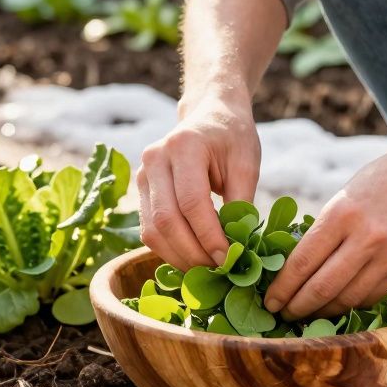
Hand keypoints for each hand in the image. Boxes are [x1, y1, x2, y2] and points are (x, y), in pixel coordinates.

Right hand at [138, 93, 260, 270]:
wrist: (209, 116)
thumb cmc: (232, 138)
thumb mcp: (246, 164)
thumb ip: (241, 204)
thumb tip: (235, 250)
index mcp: (183, 145)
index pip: (191, 202)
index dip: (209, 236)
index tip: (229, 258)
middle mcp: (154, 158)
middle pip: (166, 219)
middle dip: (193, 253)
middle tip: (219, 270)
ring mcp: (142, 175)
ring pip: (152, 230)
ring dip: (179, 257)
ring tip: (206, 270)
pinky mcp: (140, 191)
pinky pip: (148, 230)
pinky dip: (170, 250)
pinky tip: (192, 258)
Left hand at [264, 140, 386, 319]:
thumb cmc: (382, 180)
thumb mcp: (345, 194)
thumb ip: (325, 229)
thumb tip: (295, 268)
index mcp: (342, 213)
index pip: (303, 262)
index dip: (282, 288)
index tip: (269, 300)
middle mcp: (367, 237)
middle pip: (322, 288)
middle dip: (296, 307)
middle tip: (281, 314)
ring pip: (347, 299)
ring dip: (322, 312)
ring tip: (306, 315)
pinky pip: (371, 296)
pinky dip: (350, 304)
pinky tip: (336, 305)